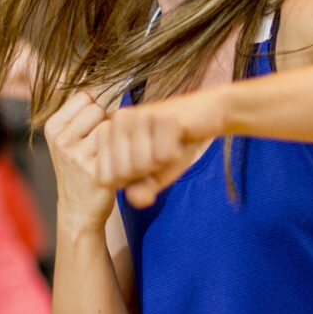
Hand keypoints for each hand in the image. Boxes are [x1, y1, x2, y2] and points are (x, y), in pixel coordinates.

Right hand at [45, 91, 118, 232]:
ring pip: (110, 126)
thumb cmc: (78, 168)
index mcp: (52, 128)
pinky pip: (121, 147)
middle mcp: (60, 141)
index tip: (92, 130)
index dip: (95, 111)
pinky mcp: (96, 172)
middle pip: (97, 109)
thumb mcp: (67, 140)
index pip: (84, 97)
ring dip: (118, 138)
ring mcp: (76, 157)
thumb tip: (104, 74)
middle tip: (103, 145)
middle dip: (106, 123)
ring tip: (113, 154)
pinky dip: (128, 153)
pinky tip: (122, 163)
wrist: (78, 210)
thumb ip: (79, 113)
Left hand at [93, 91, 228, 208]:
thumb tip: (134, 199)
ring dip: (163, 162)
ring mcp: (139, 114)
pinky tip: (179, 137)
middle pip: (124, 173)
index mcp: (107, 133)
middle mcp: (118, 120)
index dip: (130, 181)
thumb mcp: (156, 174)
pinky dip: (177, 154)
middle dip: (147, 172)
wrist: (206, 116)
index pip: (106, 178)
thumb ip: (142, 189)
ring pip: (142, 165)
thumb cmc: (175, 145)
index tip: (145, 162)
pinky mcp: (162, 115)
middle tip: (160, 151)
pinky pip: (164, 156)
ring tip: (169, 143)